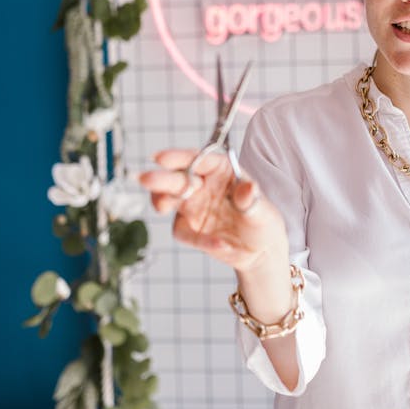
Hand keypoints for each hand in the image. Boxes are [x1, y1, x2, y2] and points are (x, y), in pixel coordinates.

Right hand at [138, 149, 288, 271]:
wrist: (260, 251)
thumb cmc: (263, 221)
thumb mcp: (263, 211)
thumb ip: (252, 200)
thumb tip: (248, 188)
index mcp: (221, 170)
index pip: (199, 159)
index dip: (180, 157)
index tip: (161, 158)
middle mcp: (202, 185)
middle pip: (178, 177)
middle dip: (161, 178)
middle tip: (146, 178)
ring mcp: (193, 206)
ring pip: (168, 199)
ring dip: (161, 200)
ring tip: (161, 207)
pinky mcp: (189, 228)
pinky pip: (183, 232)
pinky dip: (197, 239)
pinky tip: (218, 244)